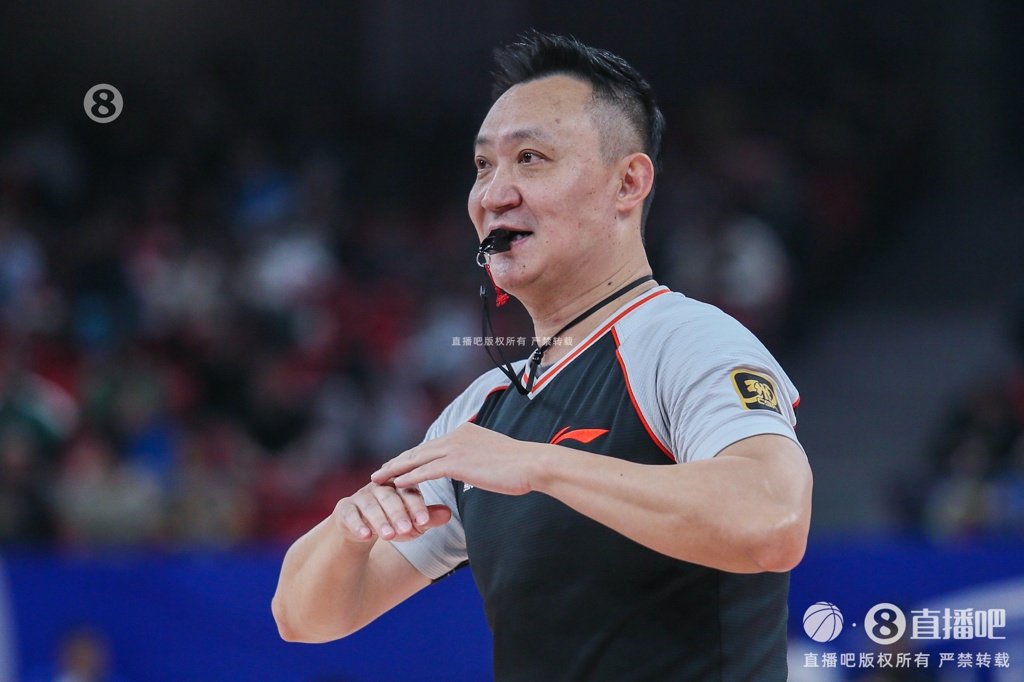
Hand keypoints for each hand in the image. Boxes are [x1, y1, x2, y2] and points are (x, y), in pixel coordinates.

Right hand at [331, 481, 450, 542]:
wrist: (361, 528)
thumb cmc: (394, 520)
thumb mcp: (412, 521)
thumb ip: (427, 518)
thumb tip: (448, 514)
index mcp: (399, 484)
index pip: (409, 491)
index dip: (416, 506)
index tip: (424, 521)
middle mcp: (380, 486)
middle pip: (390, 497)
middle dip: (399, 514)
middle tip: (407, 529)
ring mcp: (361, 496)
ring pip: (371, 506)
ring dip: (380, 521)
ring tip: (389, 535)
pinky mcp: (345, 508)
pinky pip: (351, 515)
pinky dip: (358, 525)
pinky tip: (365, 535)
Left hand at [370, 422, 540, 495]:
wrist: (532, 464)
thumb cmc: (519, 466)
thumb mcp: (494, 457)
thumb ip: (477, 459)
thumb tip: (473, 469)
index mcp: (465, 431)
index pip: (431, 446)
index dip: (412, 456)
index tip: (397, 465)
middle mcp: (457, 435)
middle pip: (419, 450)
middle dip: (397, 462)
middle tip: (379, 472)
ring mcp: (456, 447)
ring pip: (417, 459)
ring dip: (395, 470)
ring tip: (379, 479)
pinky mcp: (457, 462)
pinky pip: (426, 471)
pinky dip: (409, 478)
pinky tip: (396, 484)